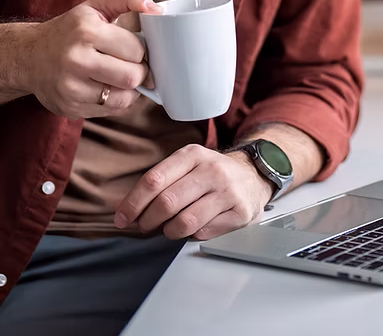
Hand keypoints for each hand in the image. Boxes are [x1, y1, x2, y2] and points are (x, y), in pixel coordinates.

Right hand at [22, 0, 160, 118]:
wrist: (29, 57)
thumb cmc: (70, 30)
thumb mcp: (96, 6)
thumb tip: (155, 8)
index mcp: (87, 32)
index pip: (137, 50)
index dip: (141, 50)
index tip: (134, 48)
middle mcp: (76, 61)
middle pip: (132, 77)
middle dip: (139, 71)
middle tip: (132, 64)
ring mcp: (71, 88)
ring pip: (123, 97)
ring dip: (129, 88)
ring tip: (120, 75)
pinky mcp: (70, 107)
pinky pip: (110, 110)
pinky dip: (116, 100)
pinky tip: (107, 86)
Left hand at [114, 144, 274, 239]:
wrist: (253, 175)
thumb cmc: (211, 174)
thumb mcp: (187, 165)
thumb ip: (160, 182)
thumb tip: (126, 209)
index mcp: (193, 155)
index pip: (154, 180)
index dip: (133, 203)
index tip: (122, 218)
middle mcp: (212, 170)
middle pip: (166, 203)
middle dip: (148, 221)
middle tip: (145, 226)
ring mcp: (228, 191)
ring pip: (184, 223)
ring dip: (169, 231)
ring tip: (170, 227)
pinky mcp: (239, 212)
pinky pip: (203, 233)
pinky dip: (193, 235)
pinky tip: (196, 226)